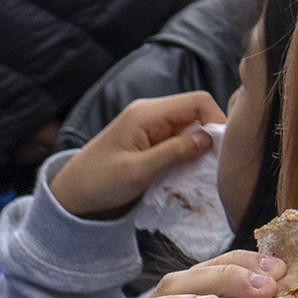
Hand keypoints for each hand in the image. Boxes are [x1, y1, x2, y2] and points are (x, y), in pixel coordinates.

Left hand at [46, 89, 224, 218]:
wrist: (73, 196)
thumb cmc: (98, 183)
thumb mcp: (137, 171)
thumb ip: (172, 153)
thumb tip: (208, 138)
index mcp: (146, 113)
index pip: (197, 101)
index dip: (216, 121)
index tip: (223, 152)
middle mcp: (152, 114)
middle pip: (197, 114)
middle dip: (210, 139)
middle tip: (215, 169)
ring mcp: (152, 128)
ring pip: (191, 130)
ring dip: (199, 151)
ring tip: (201, 176)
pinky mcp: (152, 143)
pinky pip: (180, 143)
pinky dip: (188, 158)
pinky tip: (188, 176)